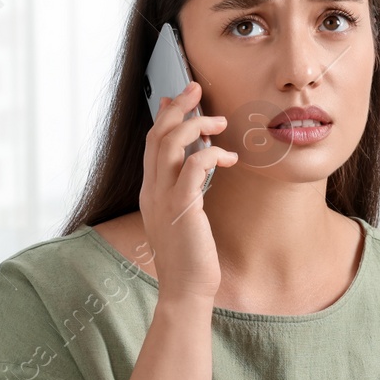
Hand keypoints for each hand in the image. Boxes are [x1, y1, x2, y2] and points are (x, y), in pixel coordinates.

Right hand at [140, 80, 237, 302]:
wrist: (186, 290)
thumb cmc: (191, 258)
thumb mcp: (184, 218)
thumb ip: (186, 190)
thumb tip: (195, 164)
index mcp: (151, 192)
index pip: (151, 143)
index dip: (163, 116)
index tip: (177, 97)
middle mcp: (152, 191)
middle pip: (156, 135)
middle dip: (177, 107)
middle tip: (197, 88)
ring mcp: (163, 199)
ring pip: (169, 144)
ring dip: (194, 125)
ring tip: (218, 121)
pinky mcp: (182, 208)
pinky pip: (194, 167)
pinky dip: (211, 154)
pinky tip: (229, 158)